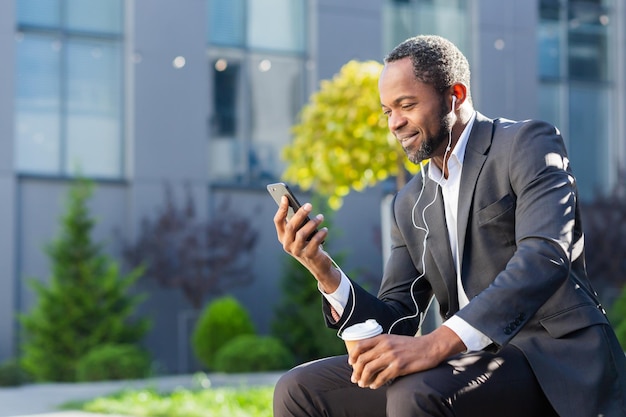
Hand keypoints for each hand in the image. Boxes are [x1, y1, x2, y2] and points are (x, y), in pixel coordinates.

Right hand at [273, 196, 339, 291]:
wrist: (318, 265)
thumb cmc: (308, 243)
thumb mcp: (301, 233)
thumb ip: (299, 222)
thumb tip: (302, 207)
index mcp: (283, 237)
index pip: (278, 221)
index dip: (281, 209)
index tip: (285, 197)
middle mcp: (287, 244)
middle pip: (291, 226)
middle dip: (300, 214)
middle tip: (309, 205)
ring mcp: (297, 251)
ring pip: (302, 234)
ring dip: (313, 223)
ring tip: (321, 217)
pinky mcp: (308, 255)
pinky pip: (314, 242)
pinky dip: (321, 234)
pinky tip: (325, 229)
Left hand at [348, 326, 465, 388]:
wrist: (429, 347)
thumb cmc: (411, 345)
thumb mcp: (394, 339)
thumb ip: (381, 345)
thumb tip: (368, 356)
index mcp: (383, 338)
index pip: (361, 345)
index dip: (353, 355)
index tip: (351, 363)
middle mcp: (385, 346)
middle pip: (363, 359)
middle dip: (356, 371)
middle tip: (354, 378)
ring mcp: (392, 356)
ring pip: (370, 369)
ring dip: (363, 379)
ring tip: (362, 384)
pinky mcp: (399, 367)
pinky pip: (382, 377)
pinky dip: (375, 383)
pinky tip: (374, 386)